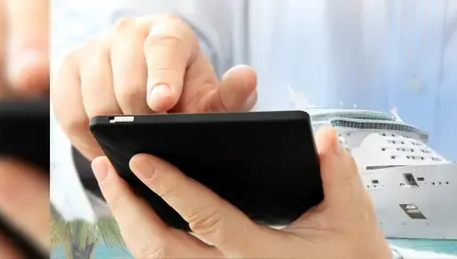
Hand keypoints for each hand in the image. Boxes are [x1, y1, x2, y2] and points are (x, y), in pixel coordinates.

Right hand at [52, 14, 257, 160]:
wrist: (154, 93)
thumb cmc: (186, 96)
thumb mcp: (212, 99)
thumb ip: (232, 96)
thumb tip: (246, 78)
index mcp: (168, 32)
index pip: (163, 50)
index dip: (162, 78)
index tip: (163, 104)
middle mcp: (128, 32)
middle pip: (125, 83)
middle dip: (141, 120)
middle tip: (154, 139)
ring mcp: (94, 47)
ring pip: (95, 100)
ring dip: (114, 132)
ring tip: (132, 147)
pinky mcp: (67, 68)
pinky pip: (68, 112)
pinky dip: (85, 138)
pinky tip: (104, 148)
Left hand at [91, 127, 391, 258]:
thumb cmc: (351, 254)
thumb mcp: (351, 216)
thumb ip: (338, 175)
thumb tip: (324, 139)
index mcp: (261, 255)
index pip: (206, 219)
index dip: (171, 188)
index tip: (139, 160)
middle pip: (161, 248)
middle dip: (127, 208)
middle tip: (105, 167)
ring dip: (130, 222)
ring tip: (113, 183)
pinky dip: (147, 236)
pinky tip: (139, 209)